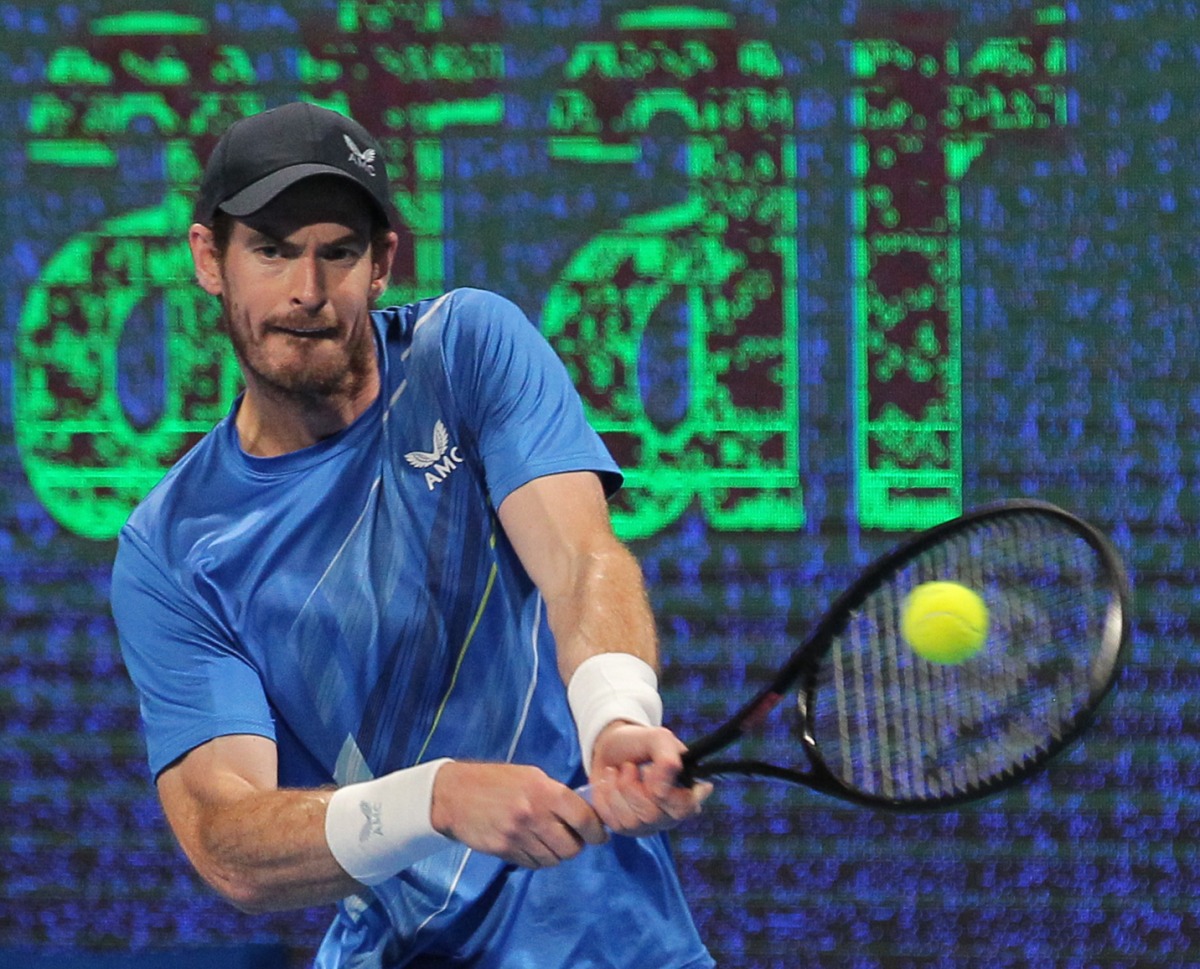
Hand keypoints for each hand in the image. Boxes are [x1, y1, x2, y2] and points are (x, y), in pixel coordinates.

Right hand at [429, 762, 606, 868]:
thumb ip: (557, 794)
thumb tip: (585, 813)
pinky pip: (533, 864)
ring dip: (557, 854)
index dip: (596, 831)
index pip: (584, 818)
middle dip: (576, 845)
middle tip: (573, 838)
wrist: (454, 795)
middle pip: (571, 846)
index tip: (599, 835)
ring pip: (553, 859)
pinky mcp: (504, 850)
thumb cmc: (496, 780)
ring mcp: (518, 835)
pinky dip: (539, 859)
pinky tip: (533, 846)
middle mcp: (533, 814)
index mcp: (544, 791)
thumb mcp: (530, 776)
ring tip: (550, 841)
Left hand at [587, 722, 712, 836]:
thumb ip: (667, 760)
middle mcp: (671, 814)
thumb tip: (661, 792)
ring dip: (616, 790)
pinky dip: (604, 798)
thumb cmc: (639, 743)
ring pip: (631, 822)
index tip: (649, 769)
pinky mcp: (625, 829)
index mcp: (687, 791)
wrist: (610, 747)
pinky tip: (608, 783)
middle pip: (653, 816)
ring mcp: (648, 824)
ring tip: (616, 771)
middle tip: (629, 767)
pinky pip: (613, 823)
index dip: (665, 793)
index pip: (685, 807)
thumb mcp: (658, 739)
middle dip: (632, 787)